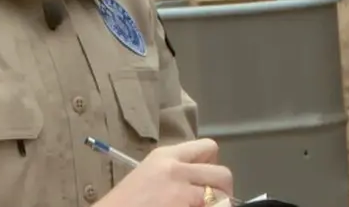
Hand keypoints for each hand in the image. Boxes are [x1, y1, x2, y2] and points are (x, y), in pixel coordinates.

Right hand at [98, 138, 233, 206]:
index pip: (209, 147)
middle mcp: (176, 169)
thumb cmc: (125, 203)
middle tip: (214, 203)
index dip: (212, 167)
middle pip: (223, 173)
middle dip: (223, 191)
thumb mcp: (150, 175)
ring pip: (222, 197)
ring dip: (218, 205)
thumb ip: (176, 172)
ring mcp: (181, 192)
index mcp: (165, 155)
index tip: (205, 182)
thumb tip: (203, 181)